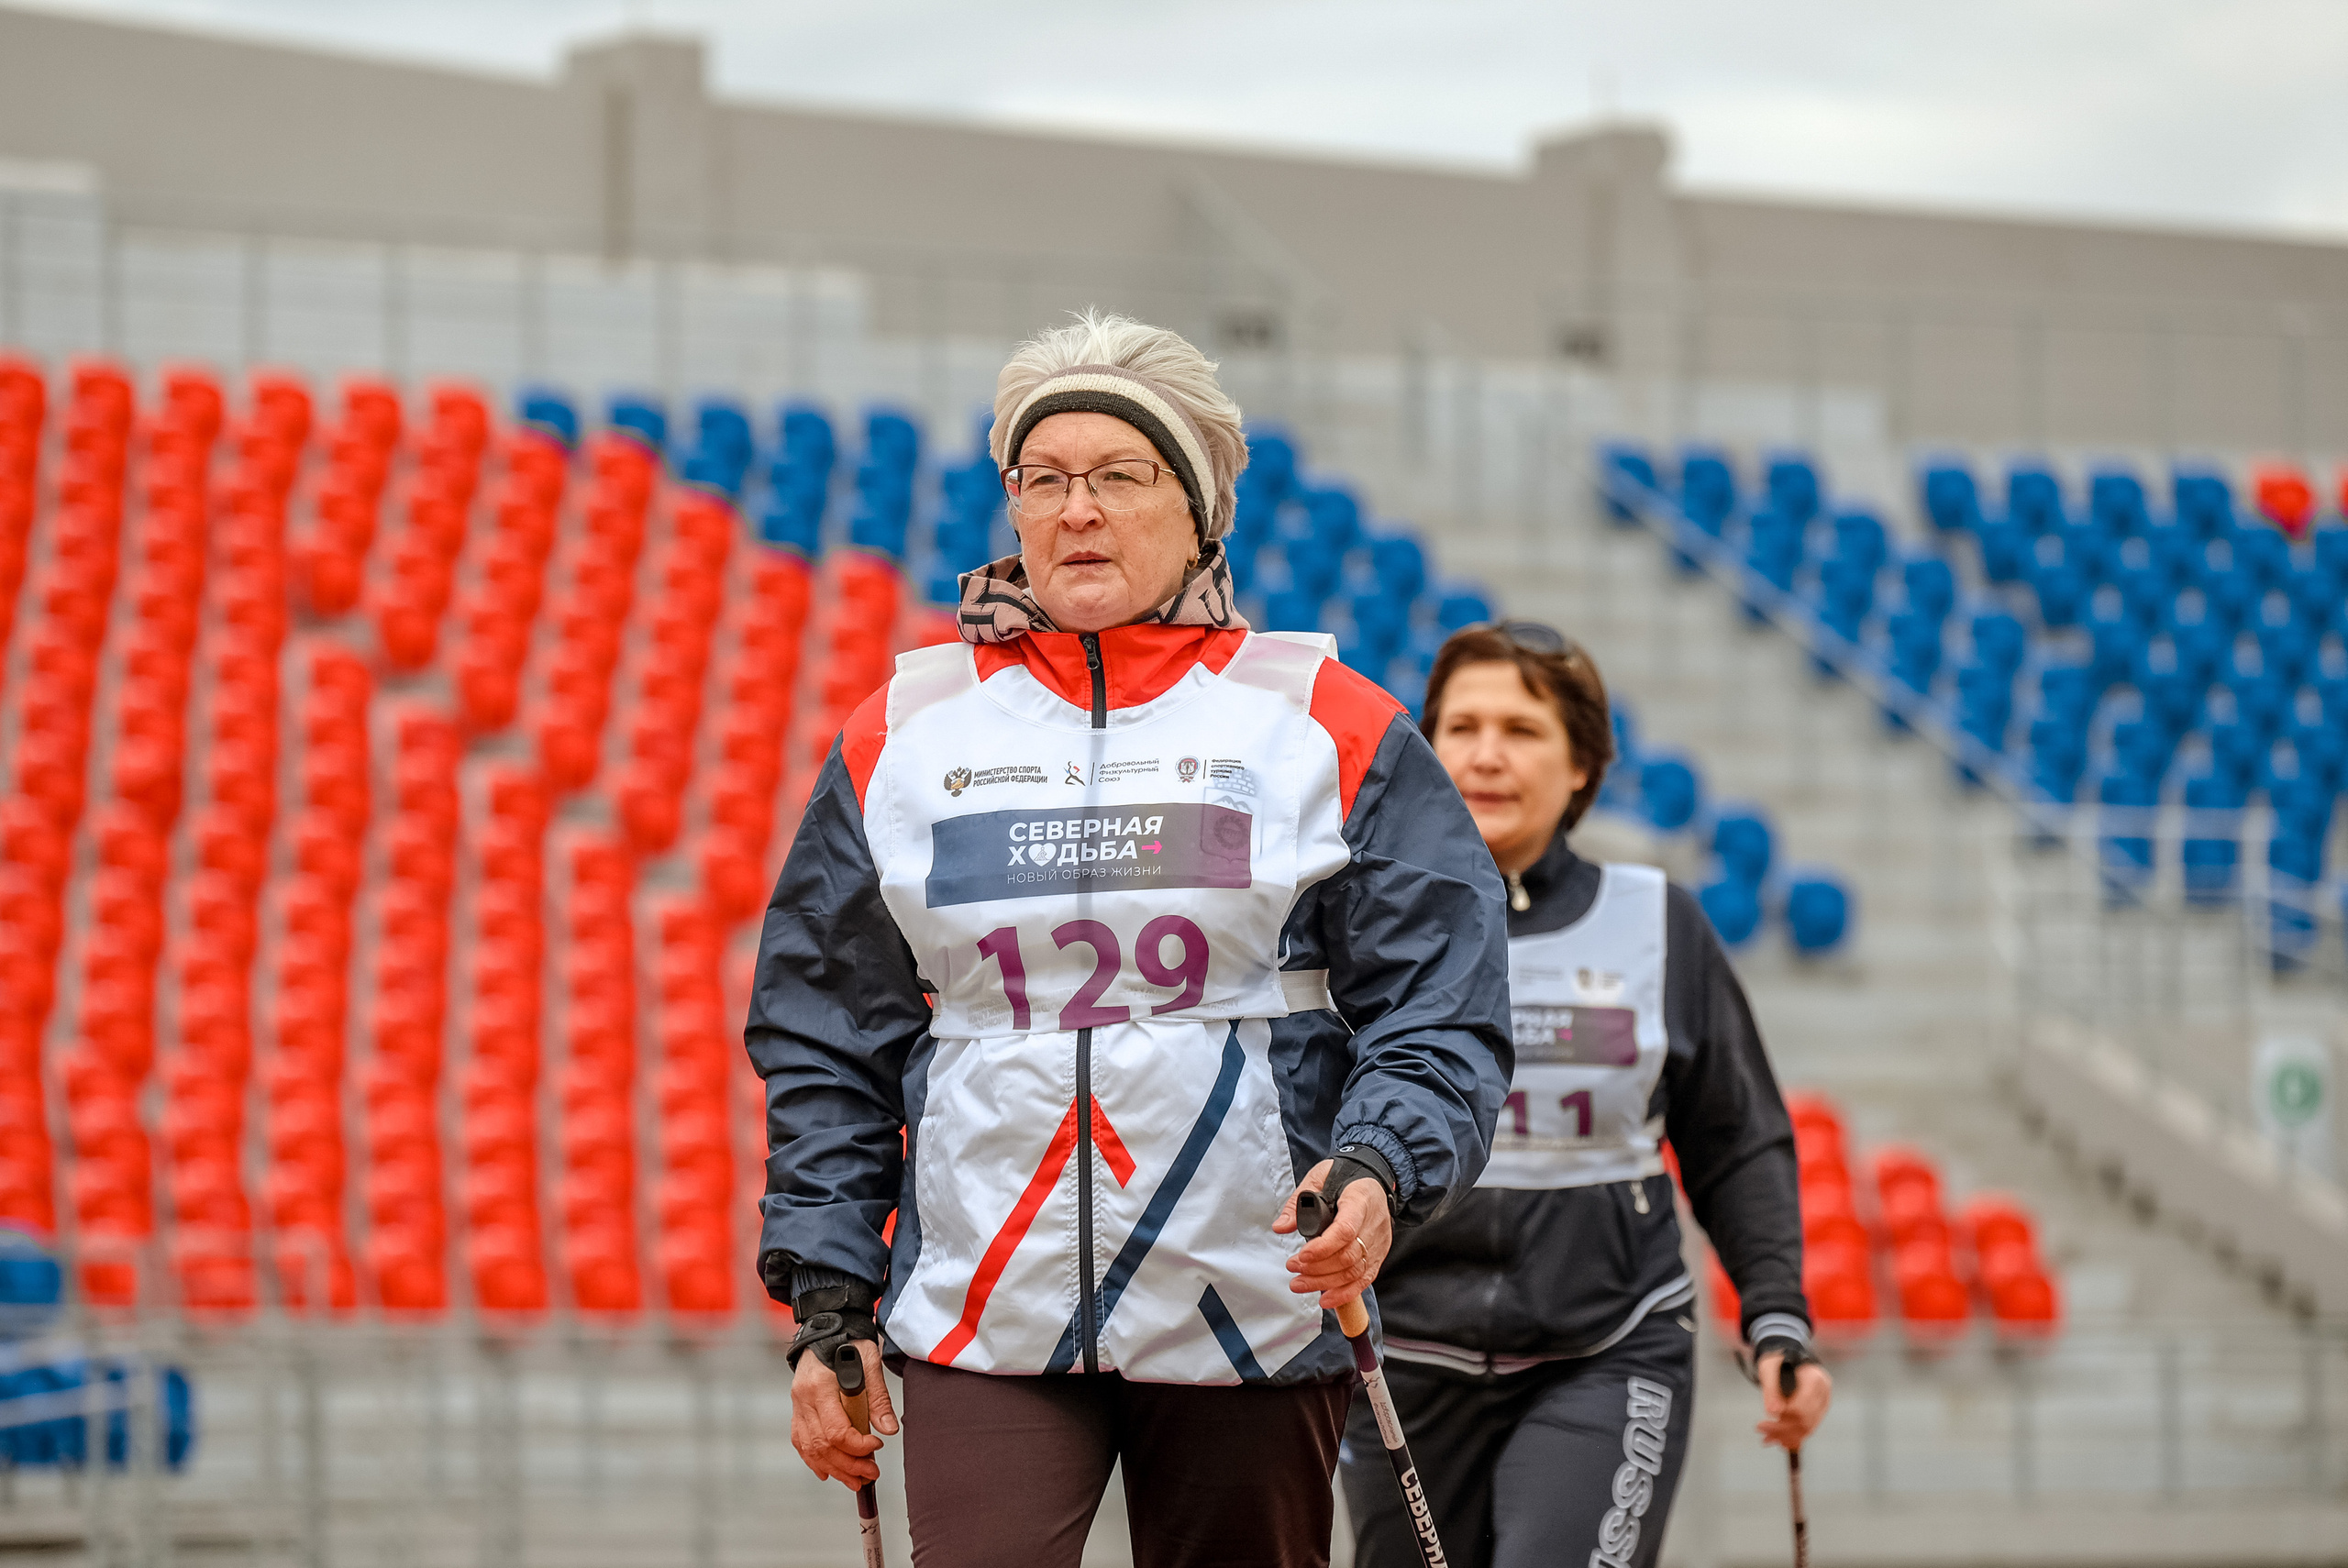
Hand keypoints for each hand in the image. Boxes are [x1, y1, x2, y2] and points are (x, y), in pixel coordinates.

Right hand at [789, 1338, 897, 1488]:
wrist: (827, 1327)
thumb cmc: (850, 1341)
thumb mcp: (870, 1360)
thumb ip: (878, 1396)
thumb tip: (889, 1430)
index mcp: (820, 1386)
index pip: (836, 1430)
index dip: (858, 1446)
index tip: (878, 1447)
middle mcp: (803, 1399)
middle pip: (822, 1445)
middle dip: (849, 1465)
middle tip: (872, 1474)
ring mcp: (797, 1405)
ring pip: (810, 1448)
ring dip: (834, 1469)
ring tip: (856, 1481)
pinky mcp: (797, 1410)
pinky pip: (801, 1442)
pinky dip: (814, 1461)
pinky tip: (829, 1473)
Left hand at [1273, 1158, 1392, 1309]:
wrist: (1374, 1177)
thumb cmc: (1345, 1175)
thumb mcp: (1319, 1177)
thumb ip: (1298, 1202)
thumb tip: (1281, 1227)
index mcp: (1359, 1200)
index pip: (1345, 1230)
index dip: (1323, 1247)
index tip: (1302, 1255)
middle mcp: (1373, 1224)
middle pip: (1348, 1255)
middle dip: (1317, 1268)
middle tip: (1292, 1268)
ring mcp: (1378, 1242)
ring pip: (1355, 1271)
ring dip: (1325, 1282)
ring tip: (1300, 1283)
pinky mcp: (1379, 1254)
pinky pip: (1365, 1278)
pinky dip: (1345, 1292)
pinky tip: (1326, 1299)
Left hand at [1756, 1350, 1831, 1451]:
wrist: (1789, 1358)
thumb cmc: (1778, 1361)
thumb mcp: (1768, 1369)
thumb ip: (1771, 1390)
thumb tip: (1772, 1412)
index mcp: (1814, 1378)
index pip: (1802, 1407)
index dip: (1784, 1416)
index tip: (1765, 1418)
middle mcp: (1823, 1392)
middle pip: (1805, 1420)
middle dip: (1781, 1429)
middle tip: (1760, 1429)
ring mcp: (1824, 1403)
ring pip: (1808, 1428)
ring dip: (1786, 1437)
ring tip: (1767, 1439)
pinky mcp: (1819, 1411)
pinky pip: (1809, 1428)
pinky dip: (1794, 1436)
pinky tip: (1779, 1441)